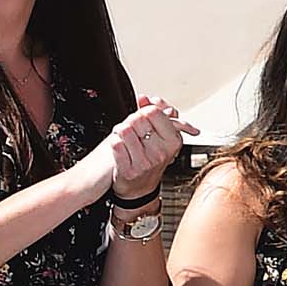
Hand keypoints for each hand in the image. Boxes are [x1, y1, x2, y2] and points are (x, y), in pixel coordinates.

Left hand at [81, 97, 197, 204]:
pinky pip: (115, 144)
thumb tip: (144, 98)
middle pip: (137, 119)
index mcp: (173, 141)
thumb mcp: (159, 136)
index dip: (143, 112)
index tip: (142, 118)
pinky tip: (119, 148)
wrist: (139, 188)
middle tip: (132, 130)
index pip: (153, 112)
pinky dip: (113, 142)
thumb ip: (153, 114)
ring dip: (119, 131)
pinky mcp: (129, 170)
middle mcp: (161, 152)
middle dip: (130, 121)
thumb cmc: (149, 159)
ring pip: (124, 129)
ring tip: (124, 139)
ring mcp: (145, 162)